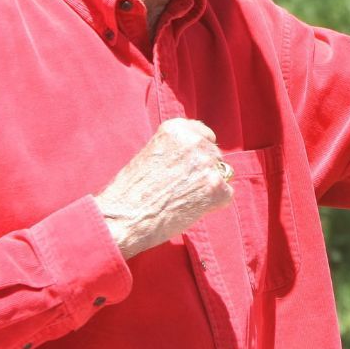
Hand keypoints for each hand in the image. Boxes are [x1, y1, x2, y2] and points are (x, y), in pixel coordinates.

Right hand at [95, 118, 234, 259]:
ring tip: (182, 198)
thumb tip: (201, 154)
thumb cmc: (131, 191)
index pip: (204, 134)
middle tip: (179, 188)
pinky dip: (213, 205)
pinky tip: (190, 209)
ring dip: (208, 186)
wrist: (123, 219)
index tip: (186, 165)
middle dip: (203, 170)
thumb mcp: (151, 154)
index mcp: (176, 129)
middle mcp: (195, 142)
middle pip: (214, 155)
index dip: (197, 153)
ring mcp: (208, 164)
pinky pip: (226, 195)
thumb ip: (176, 149)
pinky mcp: (217, 188)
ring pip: (222, 174)